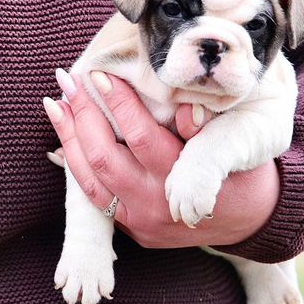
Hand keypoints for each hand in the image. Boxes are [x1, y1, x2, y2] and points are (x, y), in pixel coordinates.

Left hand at [44, 70, 279, 247]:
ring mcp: (141, 222)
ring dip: (69, 139)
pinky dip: (76, 167)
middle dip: (82, 115)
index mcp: (183, 180)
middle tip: (70, 81)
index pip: (140, 135)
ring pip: (89, 180)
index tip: (101, 74)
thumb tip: (179, 104)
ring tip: (56, 105)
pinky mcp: (134, 230)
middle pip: (104, 157)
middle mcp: (156, 205)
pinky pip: (95, 198)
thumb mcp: (231, 147)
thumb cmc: (241, 175)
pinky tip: (66, 141)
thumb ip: (202, 128)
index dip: (118, 103)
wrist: (248, 221)